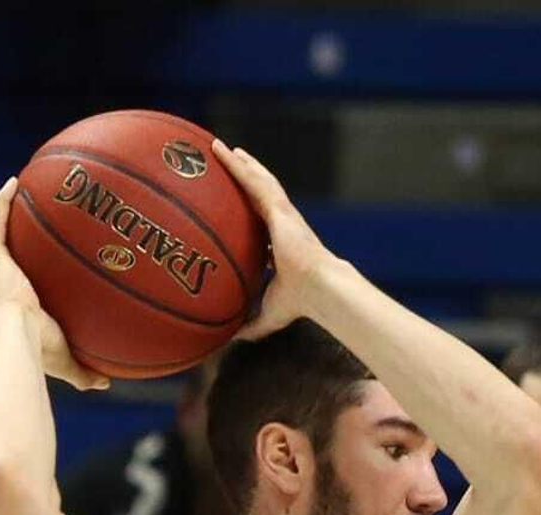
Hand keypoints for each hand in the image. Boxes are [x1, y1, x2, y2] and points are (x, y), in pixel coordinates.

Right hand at [0, 179, 109, 391]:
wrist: (17, 339)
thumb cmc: (39, 353)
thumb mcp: (66, 361)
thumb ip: (84, 371)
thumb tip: (107, 383)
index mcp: (13, 305)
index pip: (19, 283)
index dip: (25, 271)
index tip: (38, 261)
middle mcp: (1, 284)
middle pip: (7, 255)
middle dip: (15, 237)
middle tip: (29, 222)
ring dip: (6, 211)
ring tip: (17, 190)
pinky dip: (3, 202)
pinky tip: (14, 182)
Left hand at [210, 141, 317, 334]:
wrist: (318, 289)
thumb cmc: (299, 304)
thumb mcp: (267, 315)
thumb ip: (247, 324)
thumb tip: (225, 339)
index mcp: (281, 246)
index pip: (260, 224)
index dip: (249, 212)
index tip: (235, 206)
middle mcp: (282, 225)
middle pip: (258, 195)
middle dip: (244, 178)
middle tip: (227, 164)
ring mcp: (282, 213)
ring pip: (257, 181)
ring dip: (240, 164)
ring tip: (222, 149)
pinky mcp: (280, 208)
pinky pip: (255, 181)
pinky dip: (240, 166)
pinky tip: (227, 152)